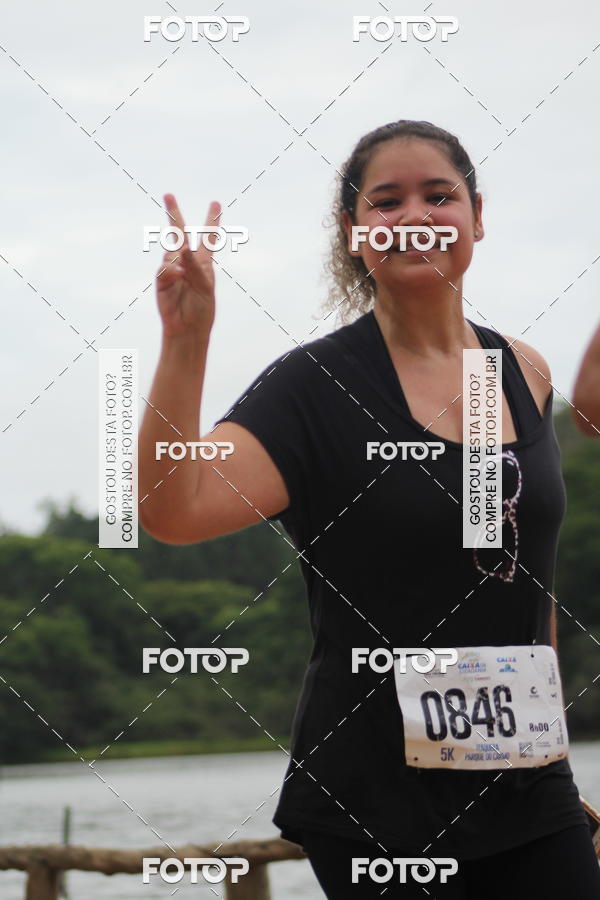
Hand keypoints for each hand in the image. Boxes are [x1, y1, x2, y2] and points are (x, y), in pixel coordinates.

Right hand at [155, 194, 221, 337]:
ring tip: (183, 275)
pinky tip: (177, 278)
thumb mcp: (205, 285)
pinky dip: (172, 271)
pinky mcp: (162, 279)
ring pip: (171, 252)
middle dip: (173, 213)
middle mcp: (187, 261)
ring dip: (177, 259)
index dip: (212, 220)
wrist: (188, 328)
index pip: (208, 237)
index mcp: (203, 262)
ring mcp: (172, 269)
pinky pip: (165, 268)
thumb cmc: (201, 308)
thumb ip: (195, 265)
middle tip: (168, 195)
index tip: (216, 203)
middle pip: (179, 233)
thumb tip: (181, 249)